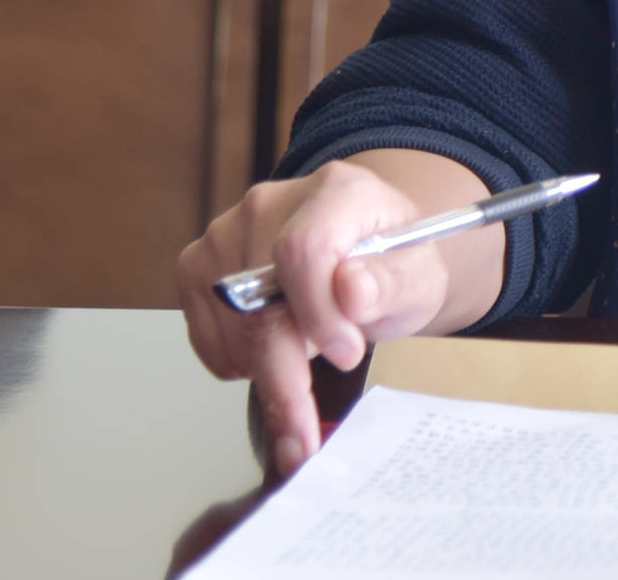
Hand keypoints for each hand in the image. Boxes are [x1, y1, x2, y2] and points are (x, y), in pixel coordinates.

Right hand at [175, 154, 497, 474]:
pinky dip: (241, 364)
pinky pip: (209, 340)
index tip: (347, 354)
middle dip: (286, 373)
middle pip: (258, 301)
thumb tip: (351, 292)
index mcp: (338, 192)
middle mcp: (271, 204)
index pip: (305, 249)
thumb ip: (393, 284)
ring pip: (229, 328)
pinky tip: (277, 348)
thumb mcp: (419, 278)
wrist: (367, 257)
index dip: (319, 313)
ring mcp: (226, 232)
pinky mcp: (198, 267)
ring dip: (267, 368)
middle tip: (307, 427)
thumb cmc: (393, 265)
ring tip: (310, 350)